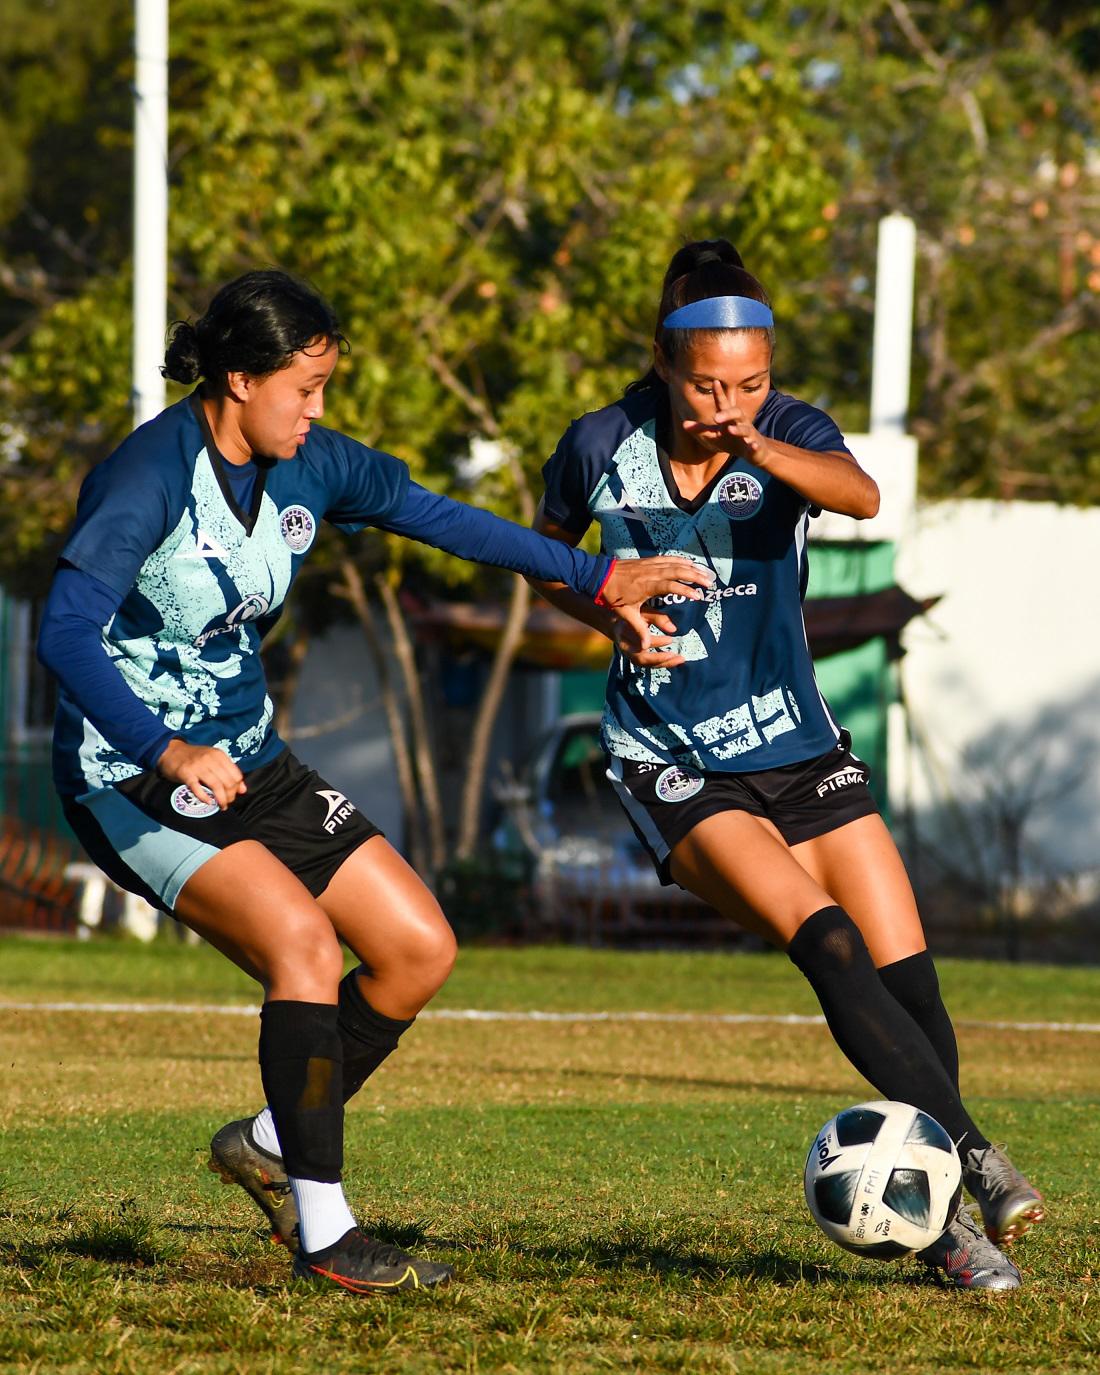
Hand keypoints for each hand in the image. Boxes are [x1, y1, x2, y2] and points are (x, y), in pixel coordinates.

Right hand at [156, 739, 246, 809]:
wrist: (171, 751)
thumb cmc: (195, 758)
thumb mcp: (214, 760)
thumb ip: (229, 772)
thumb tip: (243, 790)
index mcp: (219, 755)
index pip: (236, 775)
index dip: (237, 788)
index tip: (233, 795)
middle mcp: (210, 759)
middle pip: (228, 782)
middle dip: (230, 796)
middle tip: (226, 803)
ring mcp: (198, 766)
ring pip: (216, 786)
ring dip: (221, 799)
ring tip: (221, 806)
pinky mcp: (186, 773)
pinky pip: (198, 788)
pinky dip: (205, 797)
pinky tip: (209, 802)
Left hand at [599, 555, 713, 648]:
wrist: (598, 576)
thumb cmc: (611, 596)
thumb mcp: (624, 614)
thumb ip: (638, 629)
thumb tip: (646, 647)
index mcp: (646, 586)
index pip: (671, 586)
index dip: (686, 590)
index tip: (699, 596)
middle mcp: (650, 573)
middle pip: (678, 571)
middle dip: (695, 576)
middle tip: (710, 583)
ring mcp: (649, 565)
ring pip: (675, 563)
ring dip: (691, 567)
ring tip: (705, 573)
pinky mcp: (647, 561)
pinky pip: (668, 558)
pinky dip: (680, 560)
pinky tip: (689, 563)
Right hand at [613, 611, 686, 667]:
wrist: (616, 620)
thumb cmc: (632, 613)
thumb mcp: (644, 611)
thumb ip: (657, 618)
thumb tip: (673, 629)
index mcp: (625, 630)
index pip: (640, 639)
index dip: (656, 642)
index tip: (670, 639)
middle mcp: (625, 645)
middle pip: (640, 657)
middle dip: (659, 658)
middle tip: (675, 655)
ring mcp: (628, 653)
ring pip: (644, 663)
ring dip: (662, 663)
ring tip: (679, 659)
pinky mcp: (633, 657)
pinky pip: (646, 664)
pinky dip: (660, 663)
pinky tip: (673, 660)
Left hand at [681, 378, 770, 463]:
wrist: (754, 451)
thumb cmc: (732, 440)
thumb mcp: (715, 435)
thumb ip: (701, 429)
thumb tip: (684, 424)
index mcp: (730, 419)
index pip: (724, 404)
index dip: (720, 394)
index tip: (715, 381)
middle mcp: (741, 423)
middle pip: (737, 413)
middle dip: (727, 414)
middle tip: (716, 417)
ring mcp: (749, 435)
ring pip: (746, 430)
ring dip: (739, 430)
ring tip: (730, 430)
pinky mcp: (755, 446)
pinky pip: (755, 445)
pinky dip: (753, 445)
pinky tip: (752, 446)